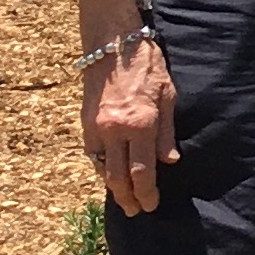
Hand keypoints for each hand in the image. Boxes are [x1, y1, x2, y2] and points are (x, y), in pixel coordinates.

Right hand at [83, 31, 178, 214]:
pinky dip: (101, 168)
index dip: (147, 192)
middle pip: (119, 177)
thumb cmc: (147, 65)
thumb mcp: (168, 95)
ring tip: (123, 199)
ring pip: (102, 168)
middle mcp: (115, 130)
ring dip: (112, 187)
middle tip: (137, 211)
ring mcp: (96, 126)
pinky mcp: (85, 121)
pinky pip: (92, 153)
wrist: (112, 43)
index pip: (142, 171)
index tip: (151, 205)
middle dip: (128, 198)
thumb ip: (167, 132)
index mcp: (141, 124)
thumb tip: (168, 161)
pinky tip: (109, 175)